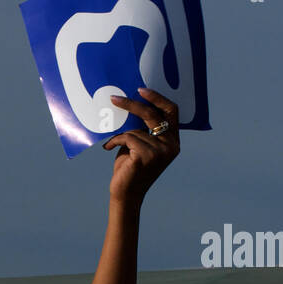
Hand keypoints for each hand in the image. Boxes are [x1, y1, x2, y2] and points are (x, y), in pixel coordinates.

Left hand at [103, 87, 178, 204]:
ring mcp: (160, 151)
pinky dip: (115, 141)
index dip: (158, 98)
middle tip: (115, 99)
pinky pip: (128, 137)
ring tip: (112, 144)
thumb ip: (141, 128)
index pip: (171, 111)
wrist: (125, 194)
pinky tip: (109, 149)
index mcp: (173, 141)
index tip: (141, 89)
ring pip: (136, 129)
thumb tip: (130, 104)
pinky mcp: (147, 156)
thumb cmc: (130, 168)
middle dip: (132, 104)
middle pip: (153, 114)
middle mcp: (171, 145)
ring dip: (121, 134)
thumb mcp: (139, 144)